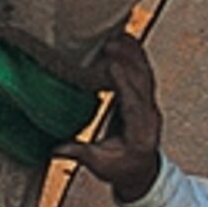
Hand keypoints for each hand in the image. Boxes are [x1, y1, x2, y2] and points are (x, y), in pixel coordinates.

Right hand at [66, 34, 162, 199]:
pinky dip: (136, 54)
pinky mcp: (146, 97)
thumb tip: (55, 149)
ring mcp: (151, 105)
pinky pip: (145, 72)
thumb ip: (80, 154)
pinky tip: (126, 38)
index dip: (123, 83)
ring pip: (147, 74)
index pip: (134, 104)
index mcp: (140, 133)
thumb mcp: (100, 166)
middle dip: (129, 61)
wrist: (141, 172)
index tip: (110, 64)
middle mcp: (150, 116)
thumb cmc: (121, 169)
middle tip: (109, 42)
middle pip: (144, 83)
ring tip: (116, 34)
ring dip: (133, 53)